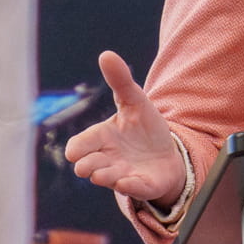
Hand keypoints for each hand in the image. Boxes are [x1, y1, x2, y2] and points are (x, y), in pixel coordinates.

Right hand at [64, 50, 184, 204]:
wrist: (168, 152)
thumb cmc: (144, 128)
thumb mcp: (135, 101)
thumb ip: (120, 81)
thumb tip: (106, 54)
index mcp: (101, 138)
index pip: (79, 146)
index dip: (76, 149)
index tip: (74, 152)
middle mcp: (107, 159)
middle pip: (87, 166)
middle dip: (86, 166)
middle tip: (85, 166)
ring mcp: (122, 174)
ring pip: (106, 179)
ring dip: (105, 177)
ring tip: (106, 175)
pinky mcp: (142, 185)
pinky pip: (133, 189)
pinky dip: (129, 186)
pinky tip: (128, 181)